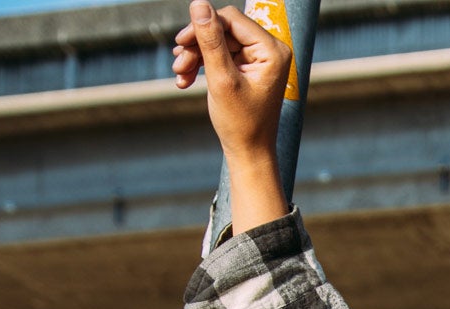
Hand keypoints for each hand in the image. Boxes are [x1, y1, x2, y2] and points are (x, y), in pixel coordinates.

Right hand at [172, 1, 291, 233]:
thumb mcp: (221, 79)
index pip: (231, 19)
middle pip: (223, 29)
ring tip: (179, 74)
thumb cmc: (240, 122)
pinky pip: (219, 55)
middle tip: (177, 64)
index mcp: (272, 50)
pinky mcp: (247, 68)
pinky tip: (184, 80)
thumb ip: (210, 40)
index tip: (181, 43)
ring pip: (217, 42)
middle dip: (197, 45)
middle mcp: (269, 50)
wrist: (248, 152)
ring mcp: (258, 59)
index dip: (203, 26)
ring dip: (195, 56)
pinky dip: (201, 64)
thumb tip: (198, 3)